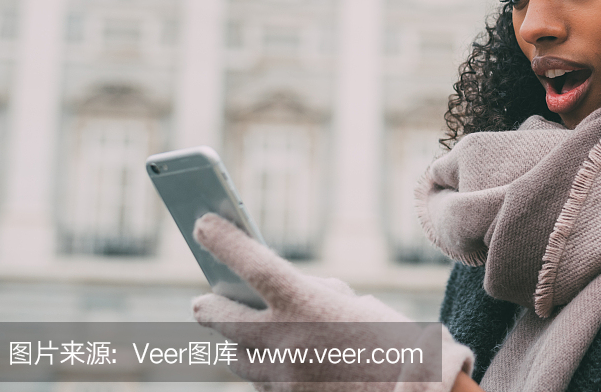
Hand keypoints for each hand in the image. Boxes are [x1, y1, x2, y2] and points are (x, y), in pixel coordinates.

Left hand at [190, 213, 473, 390]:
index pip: (252, 265)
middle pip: (222, 317)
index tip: (203, 225)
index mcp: (306, 304)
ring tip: (246, 334)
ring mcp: (280, 375)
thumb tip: (289, 298)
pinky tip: (285, 364)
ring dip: (239, 342)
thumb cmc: (397, 343)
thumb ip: (320, 295)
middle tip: (203, 300)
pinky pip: (262, 382)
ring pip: (237, 354)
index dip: (224, 242)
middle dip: (209, 306)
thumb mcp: (360, 306)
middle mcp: (284, 339)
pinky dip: (267, 370)